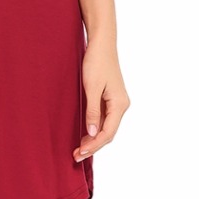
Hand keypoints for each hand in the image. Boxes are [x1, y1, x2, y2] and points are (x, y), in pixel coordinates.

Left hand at [73, 39, 128, 162]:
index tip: (80, 153)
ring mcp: (117, 102)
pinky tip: (85, 132)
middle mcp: (122, 105)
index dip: (94, 145)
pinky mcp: (111, 97)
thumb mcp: (91, 87)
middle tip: (76, 155)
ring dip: (94, 138)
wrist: (101, 43)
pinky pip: (104, 118)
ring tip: (79, 148)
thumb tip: (94, 133)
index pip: (108, 133)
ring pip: (107, 126)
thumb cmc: (96, 62)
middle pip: (108, 132)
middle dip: (93, 145)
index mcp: (120, 104)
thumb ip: (93, 111)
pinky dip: (95, 128)